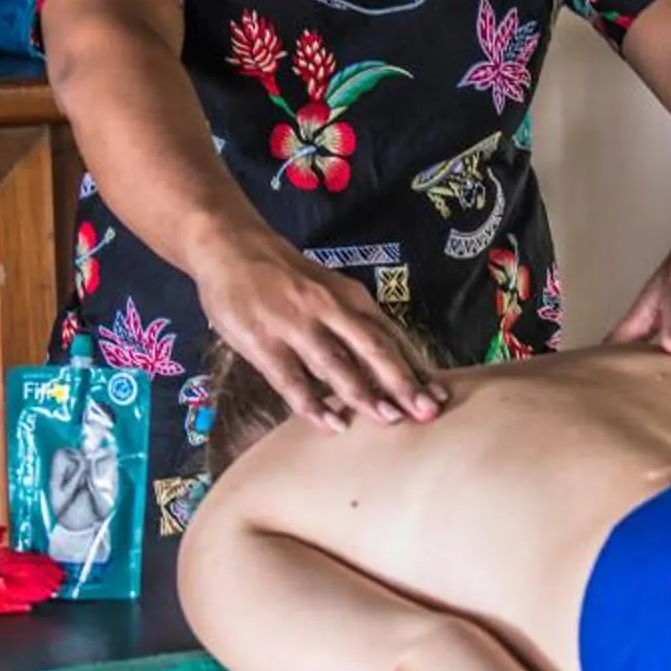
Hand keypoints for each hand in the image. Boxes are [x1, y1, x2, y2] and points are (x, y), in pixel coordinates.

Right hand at [191, 229, 444, 431]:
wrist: (229, 247)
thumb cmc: (285, 276)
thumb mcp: (327, 290)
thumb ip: (353, 324)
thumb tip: (388, 366)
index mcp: (349, 297)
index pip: (390, 336)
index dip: (415, 367)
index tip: (441, 395)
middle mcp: (328, 308)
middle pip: (373, 349)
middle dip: (402, 382)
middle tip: (426, 412)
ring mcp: (295, 325)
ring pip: (336, 365)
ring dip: (364, 394)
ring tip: (388, 420)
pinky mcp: (263, 342)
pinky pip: (292, 379)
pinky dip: (313, 404)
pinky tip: (332, 424)